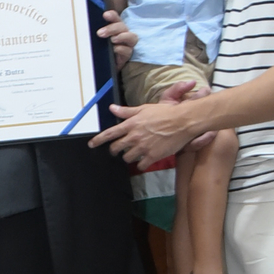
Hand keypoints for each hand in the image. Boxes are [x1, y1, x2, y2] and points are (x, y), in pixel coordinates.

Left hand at [92, 82, 207, 164]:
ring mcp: (143, 147)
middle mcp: (134, 136)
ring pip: (127, 158)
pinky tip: (145, 160)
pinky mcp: (152, 156)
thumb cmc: (164, 113)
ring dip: (129, 157)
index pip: (109, 133)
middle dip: (115, 150)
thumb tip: (112, 108)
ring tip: (135, 153)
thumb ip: (126, 112)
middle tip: (118, 150)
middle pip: (116, 148)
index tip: (91, 145)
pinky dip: (141, 164)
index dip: (98, 140)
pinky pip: (140, 165)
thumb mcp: (143, 109)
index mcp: (130, 124)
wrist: (182, 121)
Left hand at [96, 7, 136, 71]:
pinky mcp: (127, 56)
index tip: (105, 15)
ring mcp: (127, 45)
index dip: (112, 15)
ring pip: (132, 37)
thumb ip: (93, 33)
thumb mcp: (94, 41)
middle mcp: (122, 34)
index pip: (115, 18)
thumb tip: (84, 26)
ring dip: (122, 36)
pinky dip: (121, 49)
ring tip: (112, 40)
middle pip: (122, 26)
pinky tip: (114, 49)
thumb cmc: (97, 51)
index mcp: (114, 27)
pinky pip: (128, 50)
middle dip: (112, 28)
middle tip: (100, 33)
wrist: (99, 68)